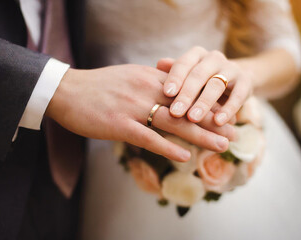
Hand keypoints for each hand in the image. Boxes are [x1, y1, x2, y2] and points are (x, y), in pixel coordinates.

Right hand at [46, 64, 235, 161]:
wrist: (67, 91)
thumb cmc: (98, 86)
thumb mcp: (129, 76)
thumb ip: (151, 82)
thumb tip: (170, 89)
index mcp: (150, 78)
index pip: (188, 92)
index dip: (208, 104)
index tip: (226, 115)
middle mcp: (147, 90)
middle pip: (186, 108)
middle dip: (213, 122)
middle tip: (233, 134)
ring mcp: (134, 107)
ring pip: (174, 122)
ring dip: (200, 135)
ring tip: (221, 146)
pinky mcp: (119, 124)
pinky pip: (148, 137)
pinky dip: (168, 148)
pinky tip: (184, 157)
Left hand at [159, 46, 252, 125]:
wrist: (237, 79)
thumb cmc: (202, 80)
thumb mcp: (188, 75)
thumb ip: (174, 71)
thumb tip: (159, 62)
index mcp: (197, 54)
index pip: (184, 63)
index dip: (175, 78)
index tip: (166, 94)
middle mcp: (214, 58)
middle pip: (199, 75)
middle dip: (186, 95)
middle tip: (175, 112)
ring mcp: (231, 69)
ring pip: (216, 85)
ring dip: (204, 103)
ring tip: (193, 118)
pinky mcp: (246, 82)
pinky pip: (238, 96)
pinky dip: (228, 110)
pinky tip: (218, 122)